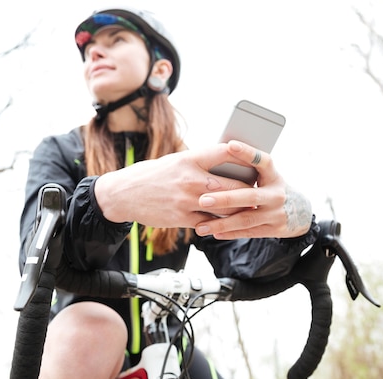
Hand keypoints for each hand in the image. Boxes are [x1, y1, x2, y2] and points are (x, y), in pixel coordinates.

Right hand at [94, 143, 252, 227]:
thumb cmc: (153, 175)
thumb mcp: (176, 161)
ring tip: (249, 207)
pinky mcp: (183, 219)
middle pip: (233, 185)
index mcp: (190, 159)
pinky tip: (229, 221)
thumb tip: (227, 163)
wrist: (123, 194)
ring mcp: (187, 201)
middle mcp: (191, 179)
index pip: (226, 152)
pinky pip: (211, 223)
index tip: (258, 158)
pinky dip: (222, 223)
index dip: (246, 154)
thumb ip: (200, 163)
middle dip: (249, 189)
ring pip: (226, 208)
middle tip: (259, 190)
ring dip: (240, 209)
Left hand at [194, 140, 312, 238]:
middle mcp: (276, 194)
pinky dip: (229, 233)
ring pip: (245, 219)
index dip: (248, 153)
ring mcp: (275, 214)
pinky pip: (247, 232)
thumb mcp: (268, 176)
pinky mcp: (272, 230)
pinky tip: (213, 233)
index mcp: (273, 176)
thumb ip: (249, 171)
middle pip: (249, 196)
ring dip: (221, 223)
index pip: (263, 161)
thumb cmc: (272, 188)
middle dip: (225, 199)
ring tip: (201, 226)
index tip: (230, 145)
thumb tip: (220, 156)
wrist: (299, 212)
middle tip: (202, 199)